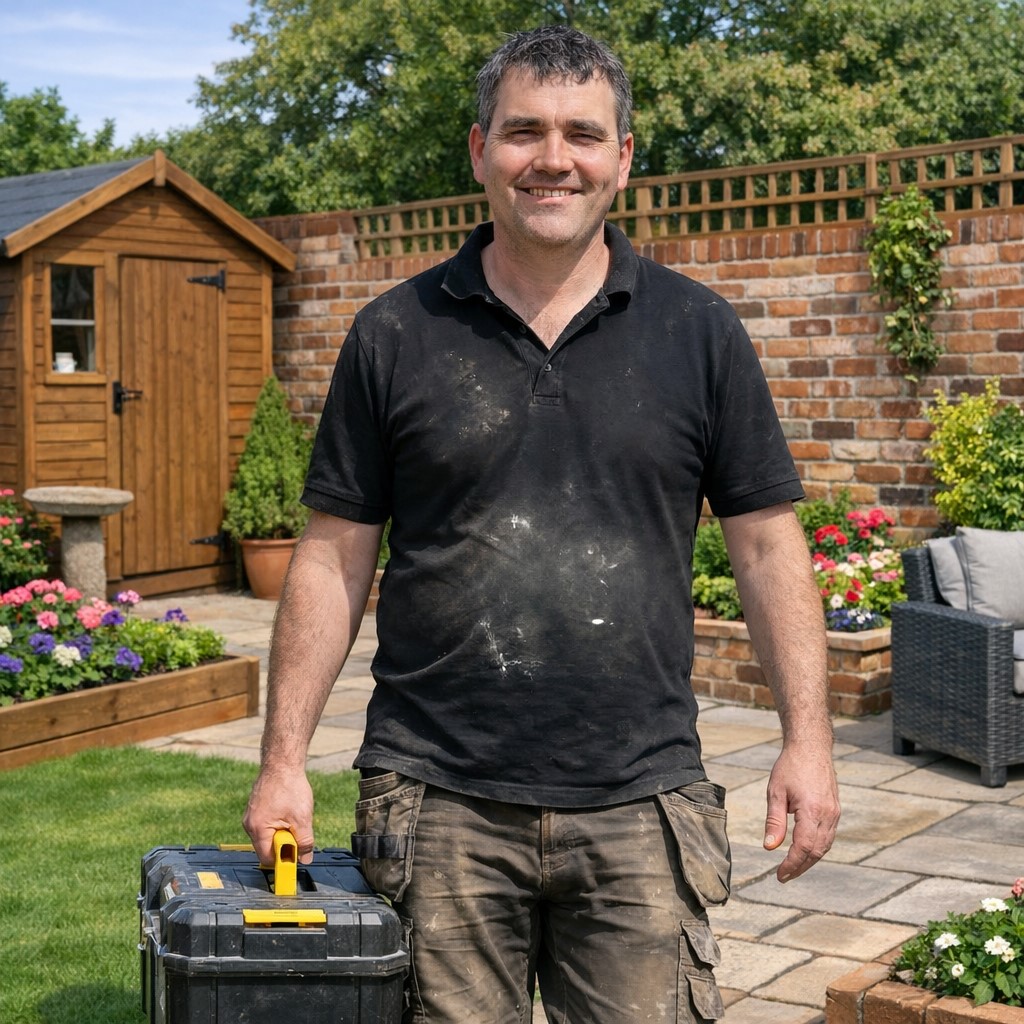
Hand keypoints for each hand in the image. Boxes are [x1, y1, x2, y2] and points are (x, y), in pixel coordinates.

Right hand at [243, 766, 315, 864]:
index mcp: (258, 829)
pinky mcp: (255, 809)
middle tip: (298, 832)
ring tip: (294, 817)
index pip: (267, 858)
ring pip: (267, 836)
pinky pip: (266, 825)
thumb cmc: (289, 786)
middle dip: (284, 844)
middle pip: (266, 848)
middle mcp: (249, 824)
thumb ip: (304, 842)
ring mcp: (251, 816)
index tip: (295, 859)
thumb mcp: (302, 818)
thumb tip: (305, 859)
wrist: (282, 763)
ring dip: (282, 833)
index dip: (283, 860)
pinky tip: (288, 810)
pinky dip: (278, 823)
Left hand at [762, 744, 839, 881]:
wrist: (811, 747)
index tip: (780, 875)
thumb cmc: (790, 766)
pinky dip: (817, 847)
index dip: (792, 864)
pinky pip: (828, 835)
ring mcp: (834, 812)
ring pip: (825, 846)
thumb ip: (774, 821)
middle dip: (800, 867)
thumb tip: (770, 848)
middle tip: (784, 876)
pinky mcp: (835, 810)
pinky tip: (804, 851)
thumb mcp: (775, 792)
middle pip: (817, 851)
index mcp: (812, 810)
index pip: (804, 847)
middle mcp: (828, 814)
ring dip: (810, 860)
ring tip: (792, 868)